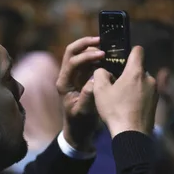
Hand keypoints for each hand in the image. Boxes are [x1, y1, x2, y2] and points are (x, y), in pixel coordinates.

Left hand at [56, 36, 104, 151]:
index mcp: (64, 83)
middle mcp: (67, 76)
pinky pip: (89, 62)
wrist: (79, 132)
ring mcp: (75, 76)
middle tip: (102, 41)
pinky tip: (110, 58)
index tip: (102, 55)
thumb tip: (95, 78)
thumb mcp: (83, 112)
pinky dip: (98, 57)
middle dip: (86, 43)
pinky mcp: (83, 78)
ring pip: (80, 54)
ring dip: (92, 49)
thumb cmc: (79, 124)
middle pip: (72, 51)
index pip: (72, 61)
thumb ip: (88, 95)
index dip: (86, 56)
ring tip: (108, 49)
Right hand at [93, 46, 158, 136]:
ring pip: (142, 82)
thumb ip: (100, 74)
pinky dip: (138, 97)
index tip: (120, 60)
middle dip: (128, 74)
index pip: (138, 50)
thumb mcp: (100, 90)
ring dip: (133, 86)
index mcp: (136, 72)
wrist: (132, 135)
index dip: (129, 51)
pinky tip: (128, 108)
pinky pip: (146, 94)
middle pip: (138, 69)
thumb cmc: (115, 111)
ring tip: (121, 99)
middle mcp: (149, 79)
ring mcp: (155, 92)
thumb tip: (103, 70)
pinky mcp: (155, 103)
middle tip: (115, 84)